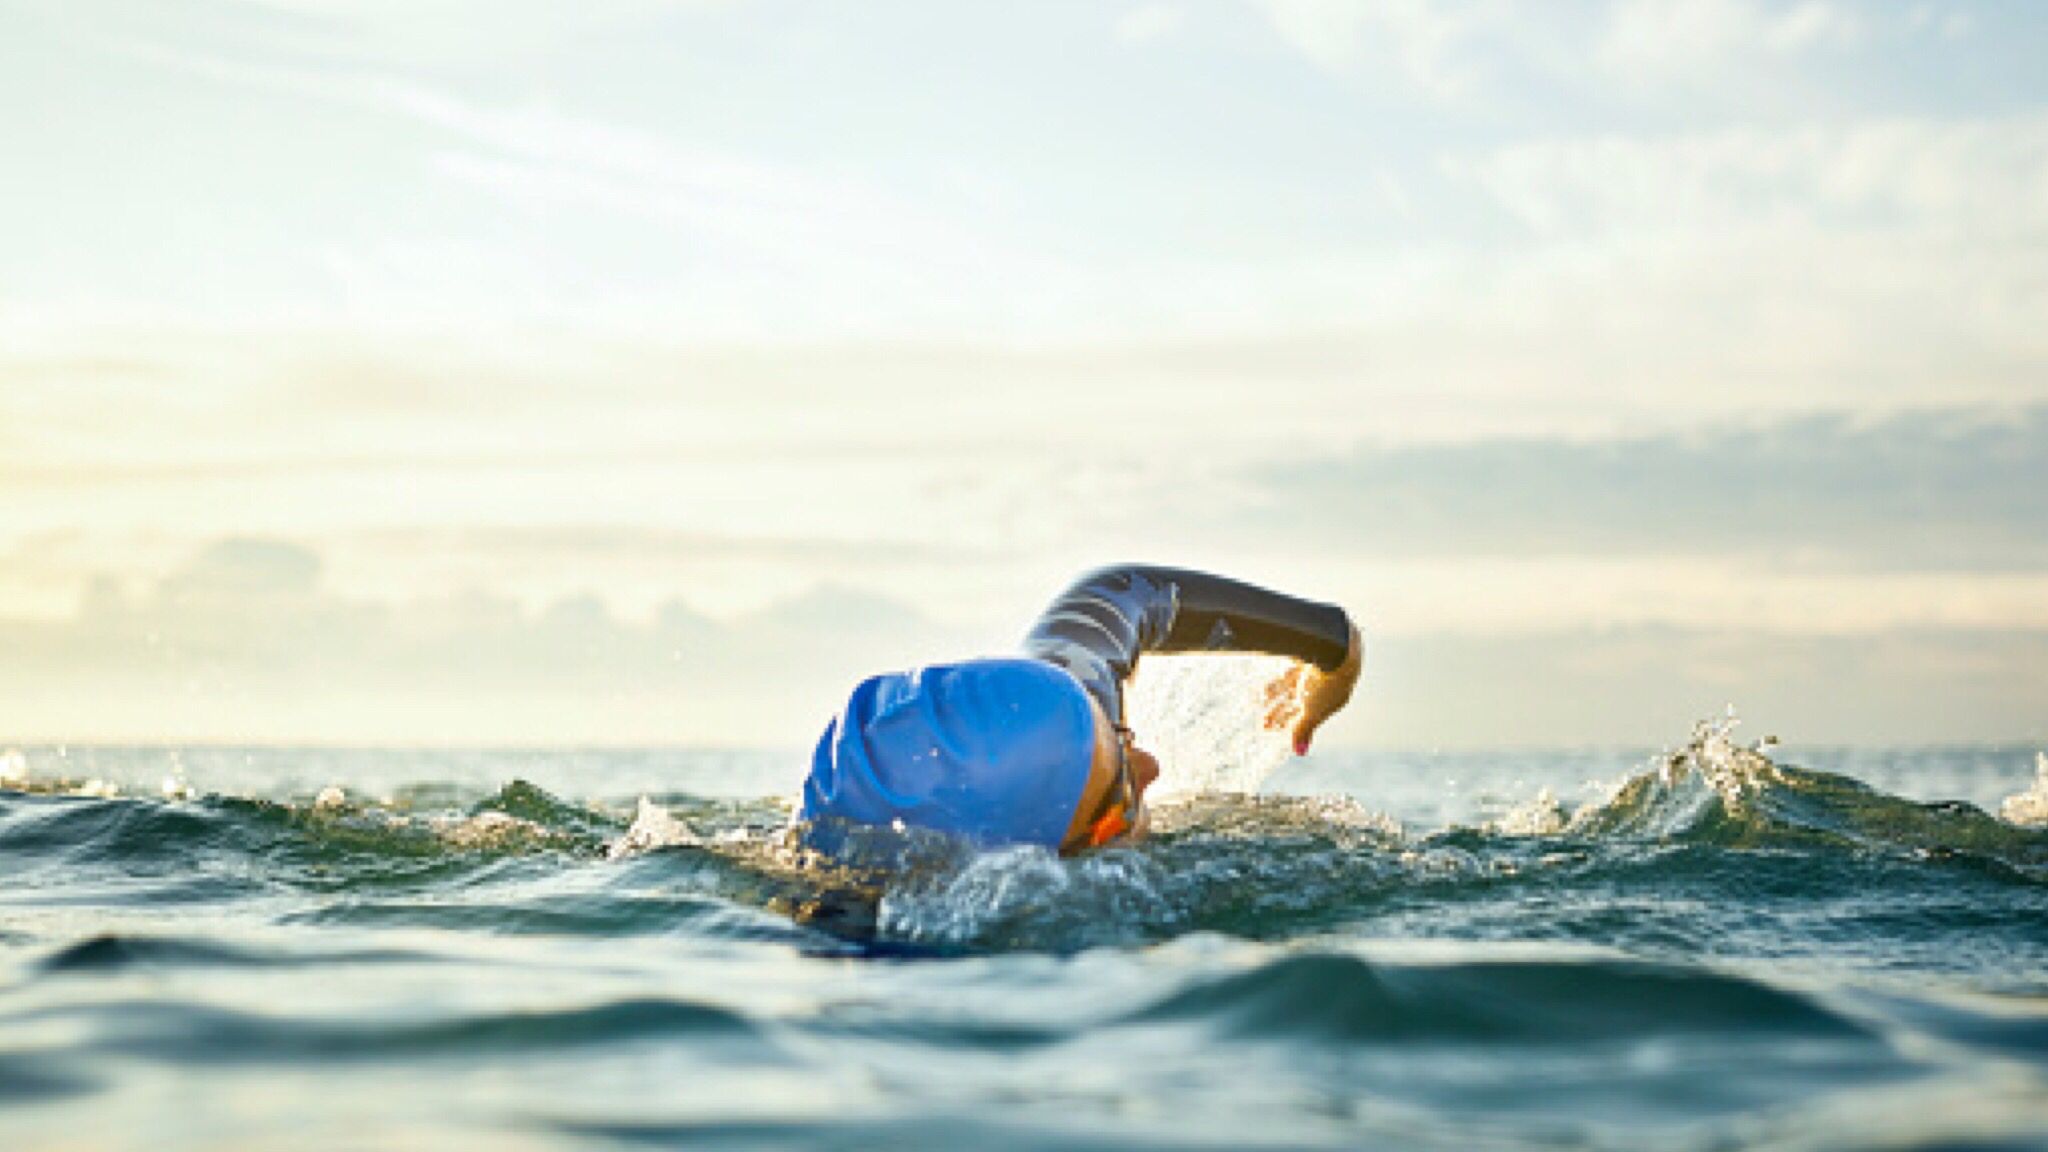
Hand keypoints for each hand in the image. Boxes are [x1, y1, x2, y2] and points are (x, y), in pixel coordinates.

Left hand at [1261, 622, 1362, 754]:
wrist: (1332, 647)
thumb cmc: (1327, 683)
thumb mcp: (1313, 711)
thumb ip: (1304, 730)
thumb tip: (1299, 752)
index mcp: (1334, 699)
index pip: (1310, 716)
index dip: (1292, 725)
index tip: (1275, 732)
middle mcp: (1325, 685)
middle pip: (1299, 703)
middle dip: (1281, 714)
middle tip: (1264, 724)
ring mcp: (1315, 669)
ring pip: (1291, 688)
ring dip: (1275, 699)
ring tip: (1258, 706)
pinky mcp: (1304, 656)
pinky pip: (1287, 673)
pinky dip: (1275, 682)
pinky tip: (1262, 689)